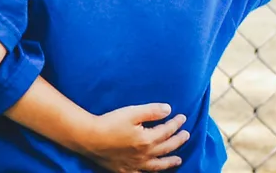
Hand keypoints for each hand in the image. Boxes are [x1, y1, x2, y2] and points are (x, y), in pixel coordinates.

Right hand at [72, 103, 189, 171]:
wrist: (89, 138)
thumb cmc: (109, 123)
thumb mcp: (131, 112)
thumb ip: (151, 111)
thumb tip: (168, 109)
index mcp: (148, 139)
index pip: (167, 130)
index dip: (176, 123)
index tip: (182, 117)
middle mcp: (145, 154)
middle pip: (167, 147)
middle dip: (178, 140)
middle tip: (186, 135)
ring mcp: (136, 164)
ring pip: (158, 165)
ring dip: (170, 161)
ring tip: (178, 159)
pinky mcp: (125, 170)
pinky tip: (152, 172)